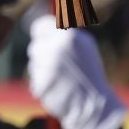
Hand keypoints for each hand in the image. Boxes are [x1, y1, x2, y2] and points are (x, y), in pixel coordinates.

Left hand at [26, 11, 126, 128]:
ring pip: (34, 65)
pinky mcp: (41, 84)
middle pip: (35, 47)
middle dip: (42, 56)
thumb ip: (65, 34)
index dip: (40, 34)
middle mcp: (56, 49)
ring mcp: (48, 68)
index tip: (41, 40)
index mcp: (68, 37)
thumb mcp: (84, 47)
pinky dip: (43, 86)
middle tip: (57, 66)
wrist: (94, 106)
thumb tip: (45, 23)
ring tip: (61, 80)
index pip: (40, 27)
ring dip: (42, 71)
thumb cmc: (90, 75)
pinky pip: (35, 81)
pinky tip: (58, 90)